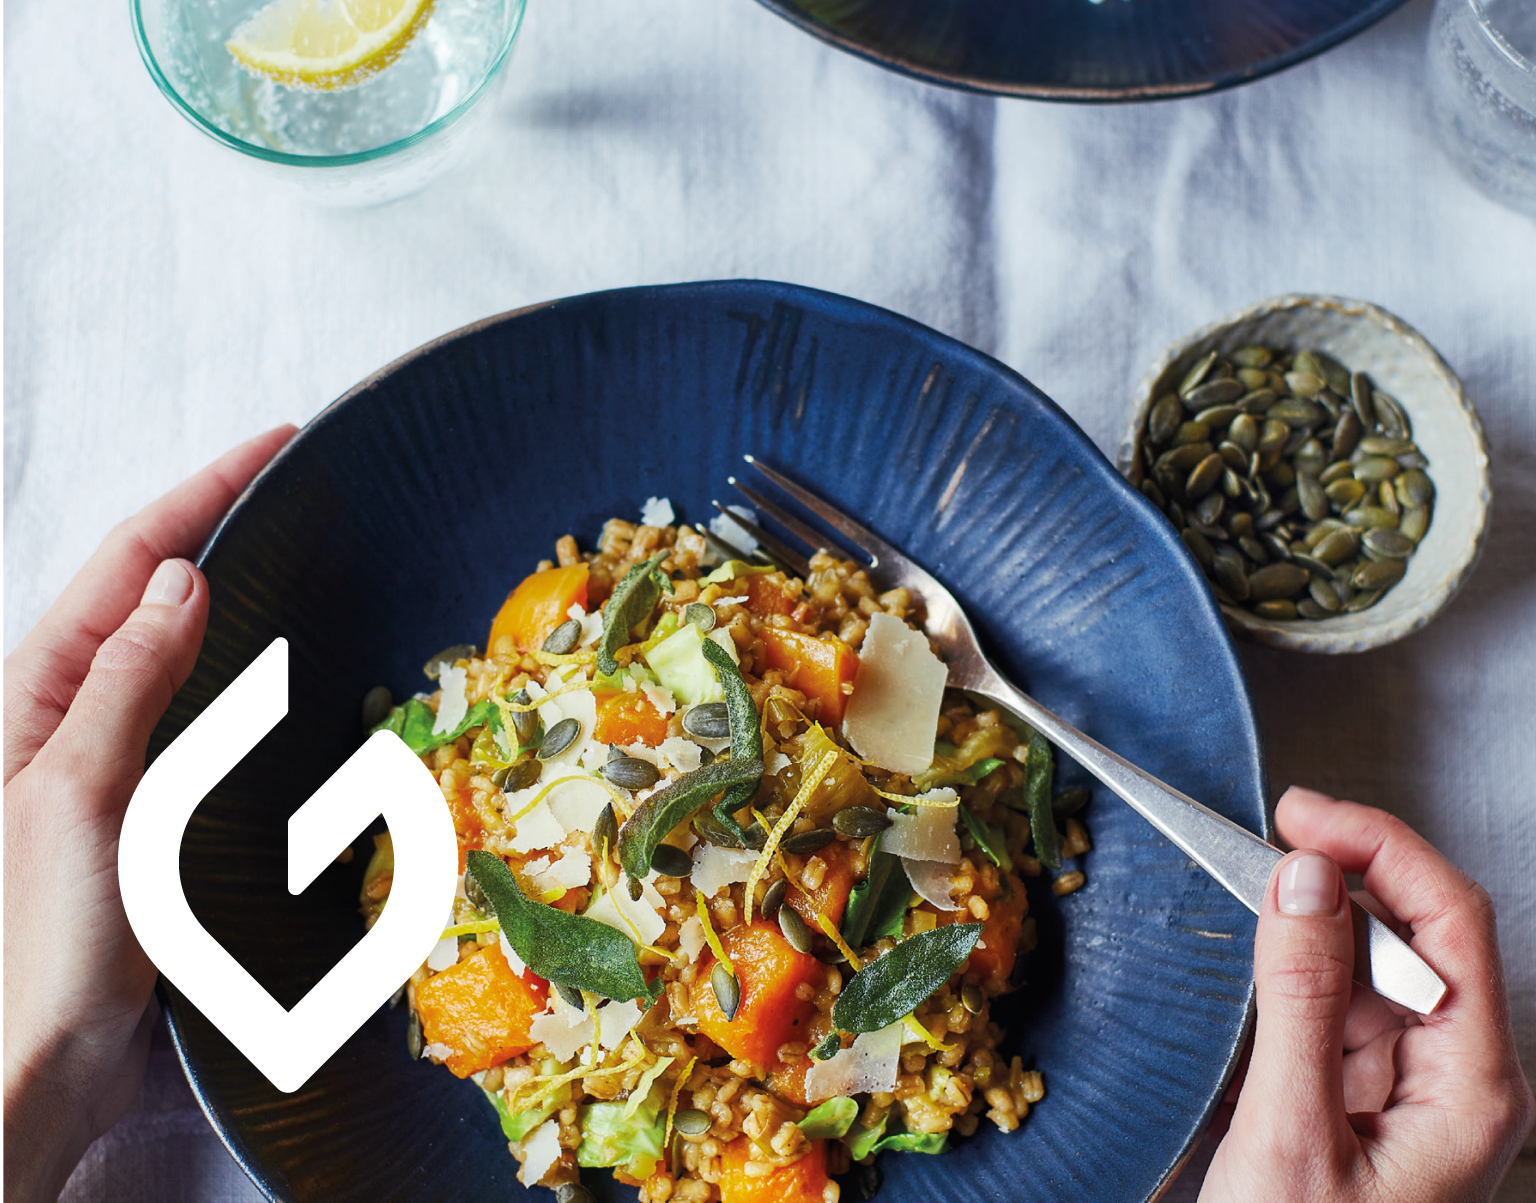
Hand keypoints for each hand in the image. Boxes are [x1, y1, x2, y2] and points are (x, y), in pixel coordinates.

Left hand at [3, 425, 294, 1201]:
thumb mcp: (82, 795)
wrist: (32, 1060)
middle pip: (144, 585)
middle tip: (286, 478)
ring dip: (221, 583)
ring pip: (167, 639)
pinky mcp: (136, 798)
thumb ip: (126, 681)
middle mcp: (62, 709)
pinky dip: (228, 661)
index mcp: (34, 692)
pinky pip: (185, 702)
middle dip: (209, 518)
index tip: (273, 444)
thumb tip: (182, 576)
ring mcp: (100, 753)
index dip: (200, 492)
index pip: (130, 561)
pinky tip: (261, 660)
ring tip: (280, 542)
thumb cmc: (38, 941)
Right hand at [1201, 787, 1533, 1202]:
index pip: (1450, 923)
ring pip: (1378, 966)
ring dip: (1320, 919)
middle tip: (1269, 835)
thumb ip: (1304, 1001)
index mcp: (1473, 1086)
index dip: (1380, 849)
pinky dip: (1301, 967)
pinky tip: (1264, 958)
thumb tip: (1305, 880)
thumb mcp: (1292, 1136)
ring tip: (1254, 889)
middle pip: (1422, 934)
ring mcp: (1411, 1089)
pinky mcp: (1363, 1100)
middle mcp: (1456, 1078)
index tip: (1299, 816)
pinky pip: (1342, 1008)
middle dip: (1351, 872)